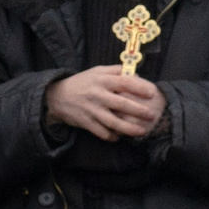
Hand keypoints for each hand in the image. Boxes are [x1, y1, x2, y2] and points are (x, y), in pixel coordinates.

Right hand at [45, 66, 164, 139]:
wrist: (57, 96)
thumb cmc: (82, 82)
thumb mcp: (97, 71)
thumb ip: (115, 71)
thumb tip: (136, 74)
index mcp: (102, 80)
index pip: (124, 82)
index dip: (139, 88)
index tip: (151, 94)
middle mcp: (98, 95)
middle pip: (122, 104)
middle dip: (139, 111)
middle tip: (151, 115)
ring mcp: (92, 110)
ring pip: (113, 123)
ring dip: (129, 129)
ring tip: (141, 132)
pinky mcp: (86, 123)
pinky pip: (102, 132)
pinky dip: (112, 136)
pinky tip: (120, 137)